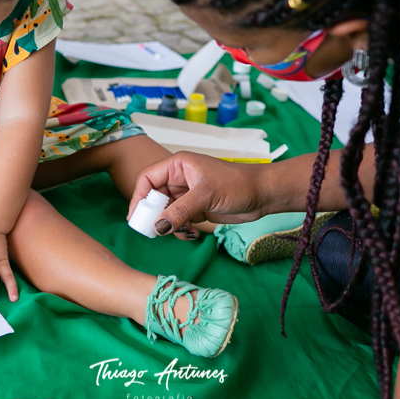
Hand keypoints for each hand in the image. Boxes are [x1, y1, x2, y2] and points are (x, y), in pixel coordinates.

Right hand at [128, 152, 267, 235]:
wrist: (262, 195)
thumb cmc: (237, 184)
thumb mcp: (205, 196)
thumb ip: (179, 211)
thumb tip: (158, 227)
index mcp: (178, 165)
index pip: (148, 179)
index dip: (139, 197)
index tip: (136, 217)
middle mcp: (180, 179)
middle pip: (154, 198)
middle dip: (155, 215)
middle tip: (156, 232)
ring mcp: (188, 195)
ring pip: (166, 212)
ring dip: (170, 225)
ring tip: (185, 231)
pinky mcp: (196, 208)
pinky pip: (179, 220)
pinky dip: (181, 229)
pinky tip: (193, 233)